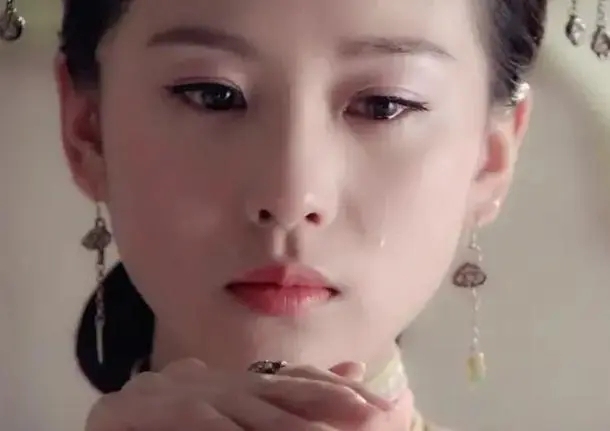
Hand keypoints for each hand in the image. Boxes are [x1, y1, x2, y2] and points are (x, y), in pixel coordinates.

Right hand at [85, 358, 409, 430]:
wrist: (127, 408)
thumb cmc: (194, 407)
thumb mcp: (248, 398)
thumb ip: (294, 387)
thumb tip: (350, 368)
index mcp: (253, 382)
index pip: (304, 383)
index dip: (342, 393)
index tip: (383, 405)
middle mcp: (232, 385)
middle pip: (289, 392)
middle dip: (331, 402)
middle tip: (373, 413)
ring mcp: (199, 398)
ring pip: (252, 413)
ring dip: (289, 424)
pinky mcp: (164, 414)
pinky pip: (204, 425)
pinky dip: (225, 429)